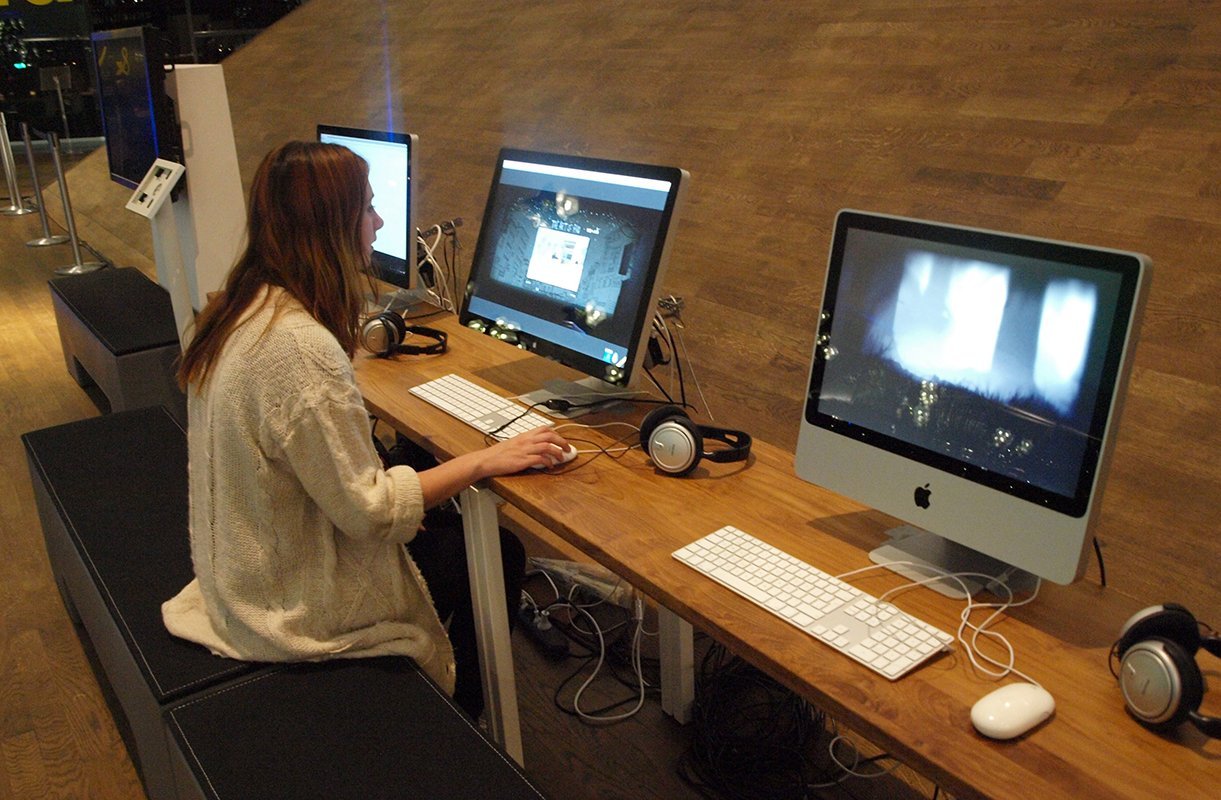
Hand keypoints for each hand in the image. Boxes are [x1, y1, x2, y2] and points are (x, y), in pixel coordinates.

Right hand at [416, 426, 571, 507]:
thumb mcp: (512, 444)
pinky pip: (540, 459)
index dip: (556, 433)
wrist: (485, 460)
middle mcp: (525, 440)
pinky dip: (548, 462)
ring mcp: (524, 450)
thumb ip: (525, 443)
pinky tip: (550, 467)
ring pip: (547, 446)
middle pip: (549, 435)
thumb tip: (537, 446)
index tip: (562, 439)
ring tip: (562, 458)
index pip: (544, 429)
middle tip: (567, 449)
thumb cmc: (497, 454)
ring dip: (558, 452)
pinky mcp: (522, 460)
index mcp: (523, 435)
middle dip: (561, 441)